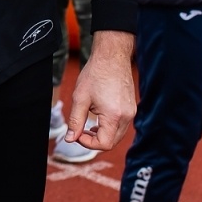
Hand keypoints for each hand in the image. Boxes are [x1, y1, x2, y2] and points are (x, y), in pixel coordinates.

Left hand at [66, 30, 135, 150]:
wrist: (112, 57)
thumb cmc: (95, 74)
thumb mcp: (80, 98)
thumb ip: (75, 121)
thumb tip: (70, 139)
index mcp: (114, 116)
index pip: (105, 144)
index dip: (88, 143)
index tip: (77, 134)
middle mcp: (127, 117)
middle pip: (112, 142)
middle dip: (94, 141)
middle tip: (79, 131)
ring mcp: (131, 112)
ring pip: (117, 135)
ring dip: (102, 134)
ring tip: (87, 126)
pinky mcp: (131, 108)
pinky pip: (121, 126)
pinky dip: (109, 127)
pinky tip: (97, 119)